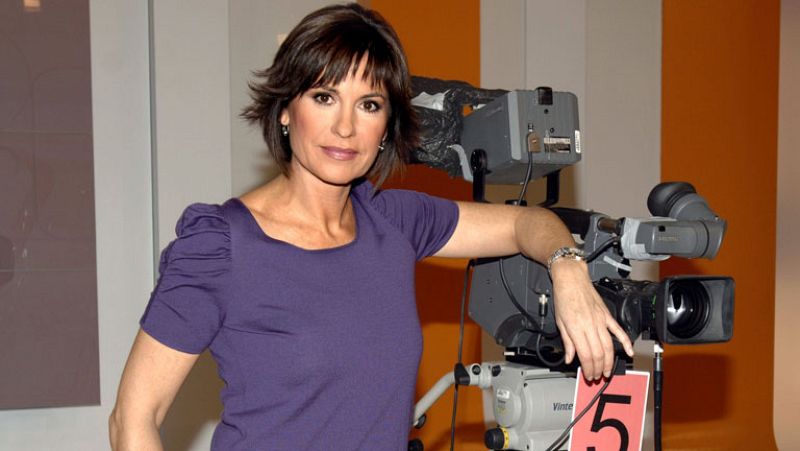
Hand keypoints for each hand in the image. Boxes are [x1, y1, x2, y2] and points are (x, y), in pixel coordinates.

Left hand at [549, 259, 633, 379]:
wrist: (572, 278)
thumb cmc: (564, 297)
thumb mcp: (559, 321)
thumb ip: (567, 342)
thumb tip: (569, 358)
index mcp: (576, 328)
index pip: (585, 355)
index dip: (588, 368)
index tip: (588, 375)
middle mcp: (590, 325)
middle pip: (598, 353)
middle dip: (599, 368)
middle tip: (598, 376)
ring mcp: (601, 320)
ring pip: (609, 346)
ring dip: (610, 361)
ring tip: (608, 371)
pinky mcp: (607, 315)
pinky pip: (618, 331)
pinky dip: (626, 342)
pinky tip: (629, 351)